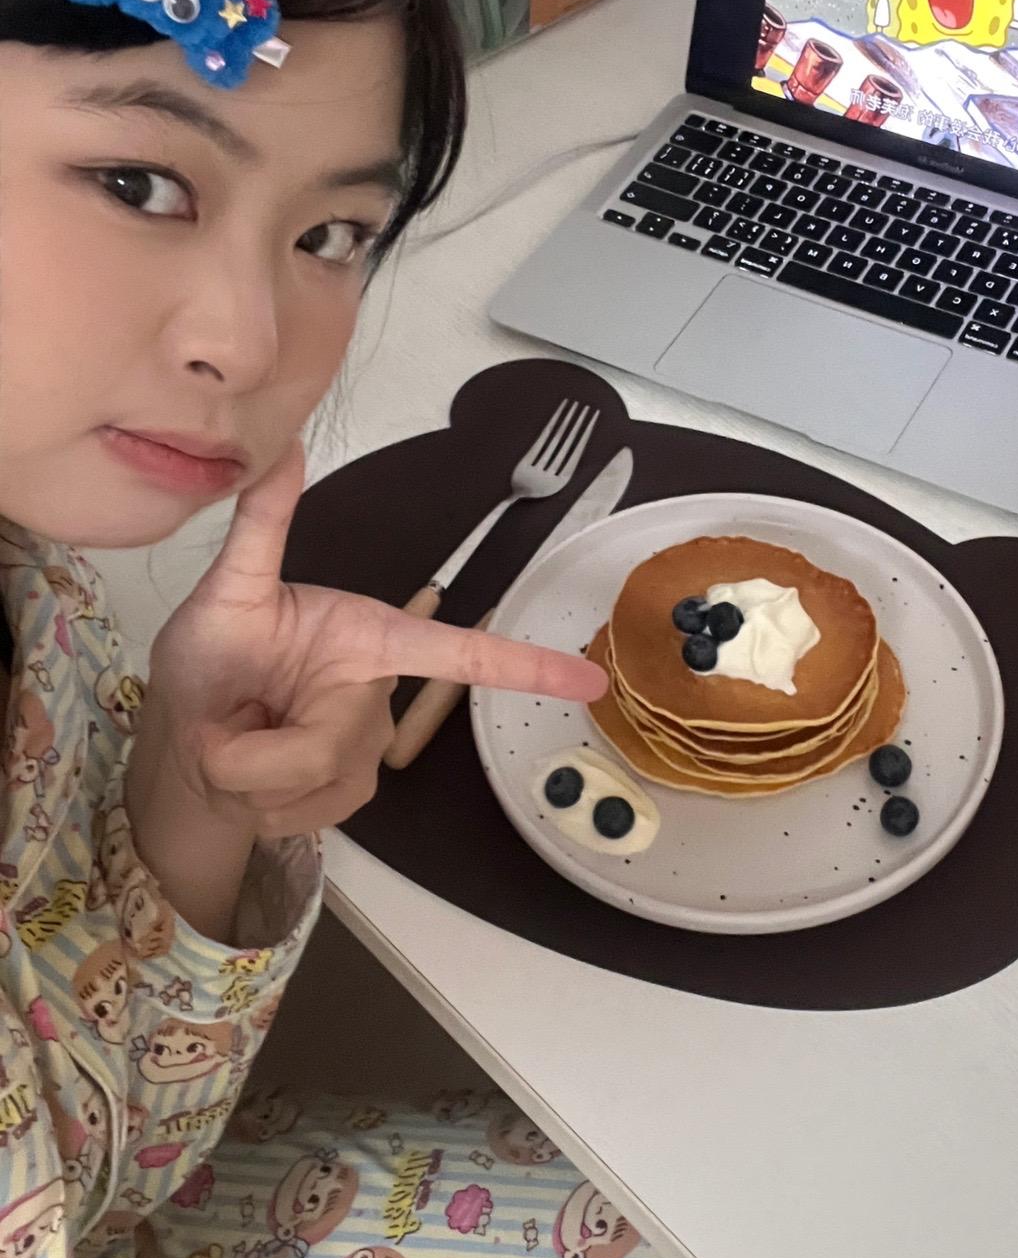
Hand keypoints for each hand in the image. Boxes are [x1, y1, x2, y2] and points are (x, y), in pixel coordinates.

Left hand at [141, 443, 607, 840]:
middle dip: (262, 748)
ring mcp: (367, 748)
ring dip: (253, 775)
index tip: (592, 678)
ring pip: (322, 780)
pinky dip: (261, 803)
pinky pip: (313, 811)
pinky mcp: (349, 790)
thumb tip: (281, 446)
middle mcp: (378, 693)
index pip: (458, 654)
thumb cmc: (213, 653)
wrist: (184, 729)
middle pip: (342, 740)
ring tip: (231, 742)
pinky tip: (246, 778)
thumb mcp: (228, 589)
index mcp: (371, 639)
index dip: (526, 666)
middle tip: (222, 725)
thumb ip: (260, 526)